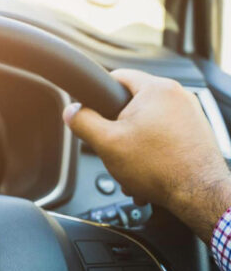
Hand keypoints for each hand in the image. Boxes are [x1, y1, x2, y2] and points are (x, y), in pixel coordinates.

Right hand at [64, 69, 230, 241]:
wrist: (198, 194)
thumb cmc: (160, 168)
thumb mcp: (107, 143)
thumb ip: (83, 122)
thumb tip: (71, 112)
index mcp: (157, 89)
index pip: (117, 76)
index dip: (98, 95)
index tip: (92, 112)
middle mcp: (178, 96)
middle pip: (131, 105)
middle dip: (118, 131)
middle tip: (114, 149)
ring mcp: (190, 114)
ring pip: (147, 124)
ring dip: (134, 147)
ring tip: (132, 168)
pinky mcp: (196, 132)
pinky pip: (164, 136)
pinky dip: (152, 153)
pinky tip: (146, 173)